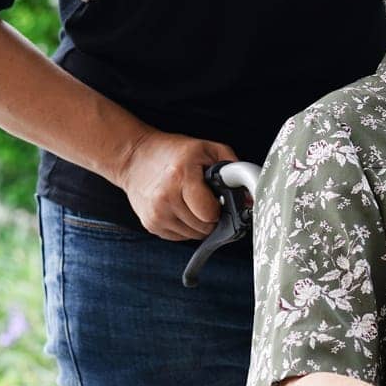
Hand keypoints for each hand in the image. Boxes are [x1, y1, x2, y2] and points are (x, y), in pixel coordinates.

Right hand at [114, 128, 237, 239]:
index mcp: (181, 177)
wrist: (134, 157)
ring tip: (191, 201)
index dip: (218, 208)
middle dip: (211, 216)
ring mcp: (156, 214)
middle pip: (204, 228)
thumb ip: (234, 169)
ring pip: (194, 235)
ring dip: (199, 223)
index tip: (216, 199)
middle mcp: (165, 198)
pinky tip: (180, 208)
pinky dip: (185, 226)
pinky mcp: (150, 224)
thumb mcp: (207, 149)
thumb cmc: (174, 152)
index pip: (209, 213)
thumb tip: (251, 196)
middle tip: (205, 199)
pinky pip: (181, 236)